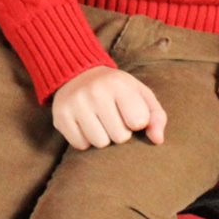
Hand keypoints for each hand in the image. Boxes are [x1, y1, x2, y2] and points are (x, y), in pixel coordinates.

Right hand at [50, 65, 166, 149]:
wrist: (78, 74)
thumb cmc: (116, 90)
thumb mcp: (140, 94)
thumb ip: (156, 116)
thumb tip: (157, 139)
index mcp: (118, 83)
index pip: (139, 122)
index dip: (136, 122)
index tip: (129, 112)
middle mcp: (95, 91)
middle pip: (119, 137)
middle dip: (119, 131)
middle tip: (112, 116)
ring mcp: (75, 103)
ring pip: (99, 143)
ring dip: (102, 137)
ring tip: (99, 120)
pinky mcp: (60, 116)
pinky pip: (80, 145)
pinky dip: (85, 139)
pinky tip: (85, 124)